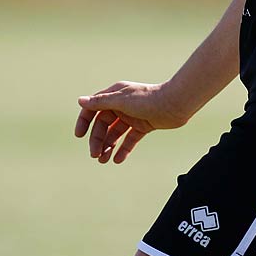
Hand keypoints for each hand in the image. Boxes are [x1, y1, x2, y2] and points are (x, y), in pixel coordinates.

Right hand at [73, 80, 191, 163]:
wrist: (176, 104)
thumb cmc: (149, 99)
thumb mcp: (122, 101)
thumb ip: (101, 102)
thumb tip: (80, 101)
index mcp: (114, 95)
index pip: (93, 109)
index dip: (84, 122)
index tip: (79, 136)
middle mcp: (121, 105)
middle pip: (103, 125)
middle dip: (97, 140)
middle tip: (95, 156)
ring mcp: (132, 116)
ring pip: (115, 133)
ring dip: (108, 146)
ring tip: (103, 160)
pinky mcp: (143, 126)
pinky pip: (129, 139)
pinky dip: (123, 149)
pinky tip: (118, 160)